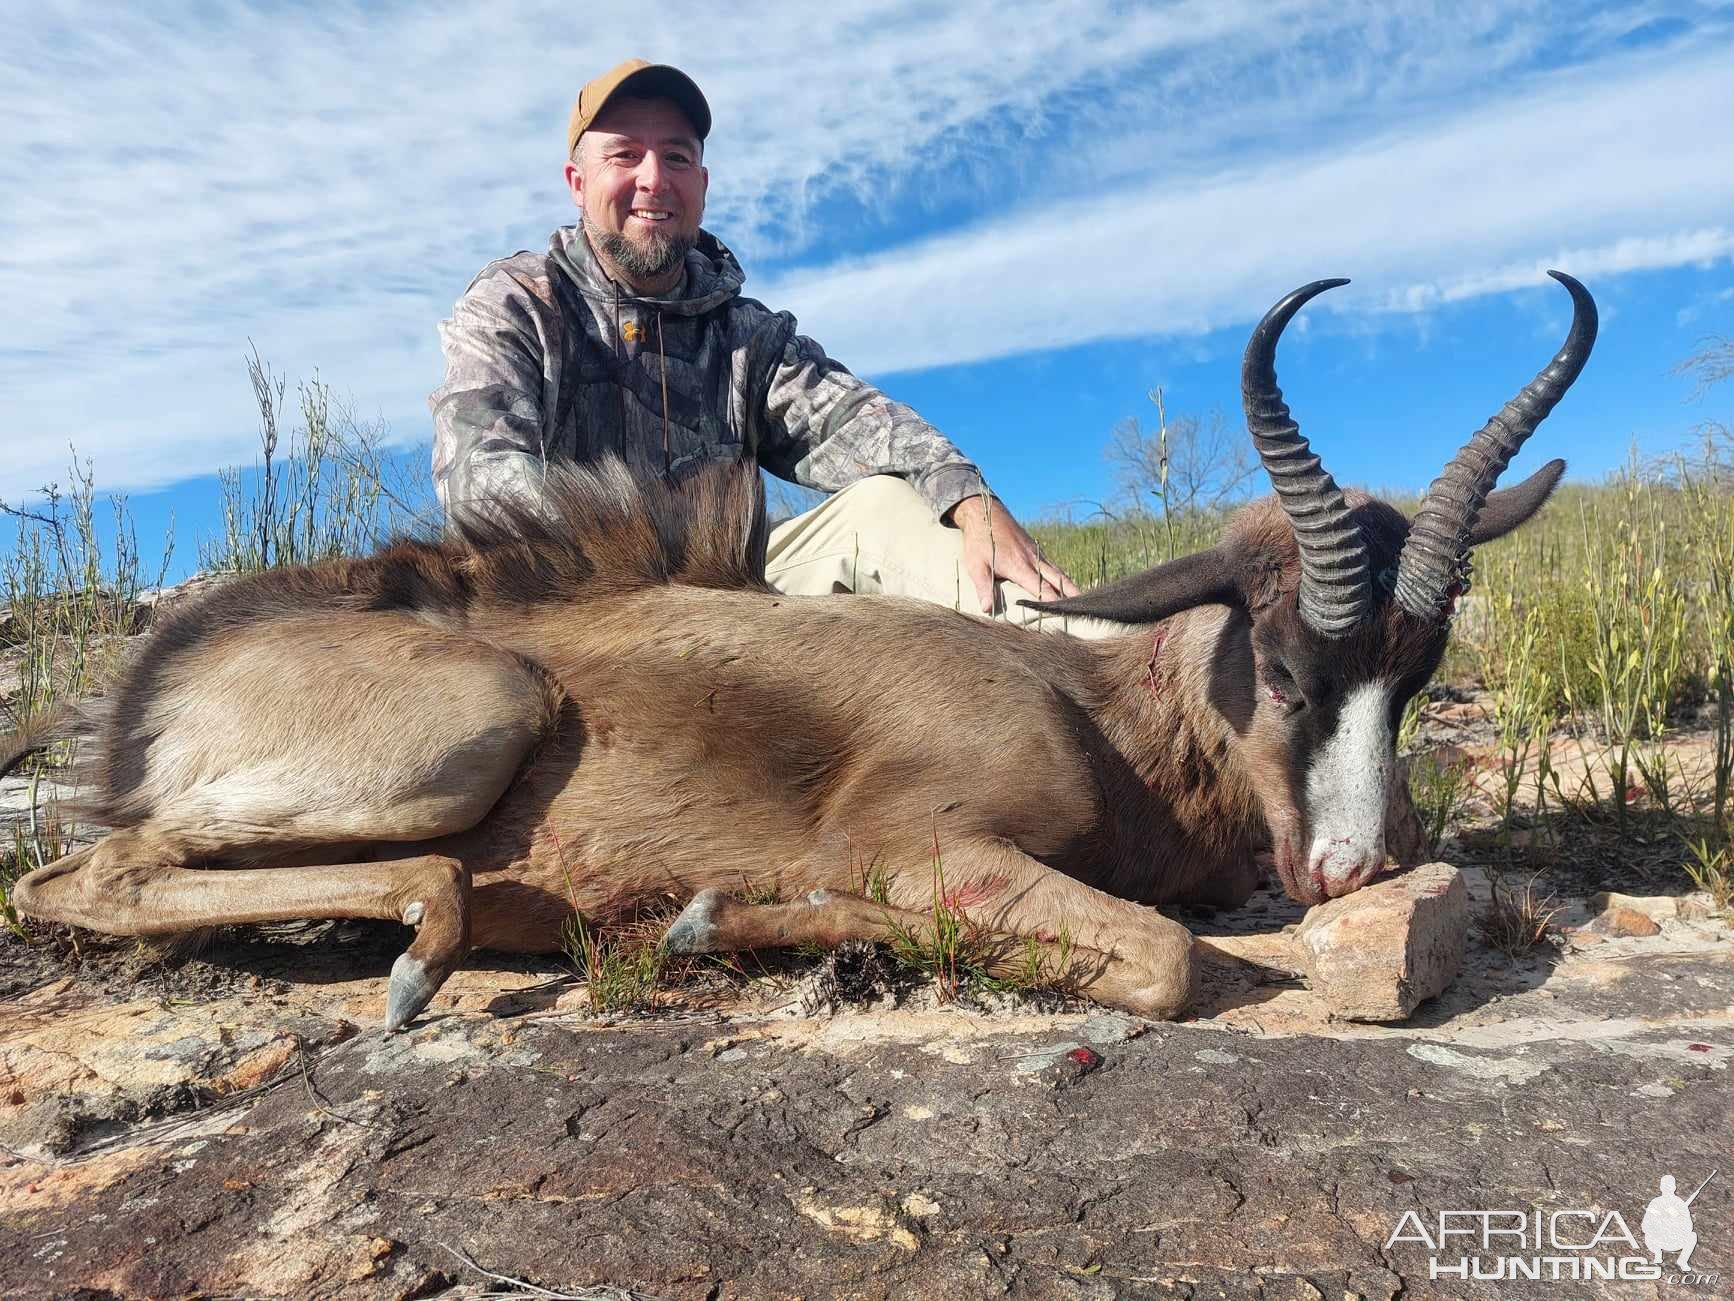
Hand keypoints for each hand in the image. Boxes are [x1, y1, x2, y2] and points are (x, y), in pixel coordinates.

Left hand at [943, 493, 1079, 613]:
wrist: (984, 512)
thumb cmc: (979, 540)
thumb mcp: (976, 565)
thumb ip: (984, 588)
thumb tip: (988, 609)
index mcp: (1020, 566)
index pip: (1042, 589)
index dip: (1052, 603)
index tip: (1062, 616)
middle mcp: (1033, 560)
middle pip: (1059, 580)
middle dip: (1072, 595)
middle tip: (1083, 609)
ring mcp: (1036, 553)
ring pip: (1058, 572)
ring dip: (1070, 585)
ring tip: (1081, 600)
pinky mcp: (1035, 548)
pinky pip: (1052, 565)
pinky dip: (1062, 576)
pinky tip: (1065, 583)